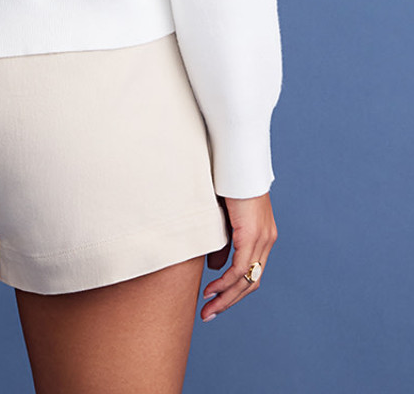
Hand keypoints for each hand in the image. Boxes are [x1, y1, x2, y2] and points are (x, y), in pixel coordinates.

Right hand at [201, 192, 276, 320]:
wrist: (237, 161)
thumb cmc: (227, 183)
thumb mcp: (224, 219)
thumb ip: (224, 244)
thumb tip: (217, 269)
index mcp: (262, 235)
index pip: (252, 272)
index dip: (235, 289)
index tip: (216, 300)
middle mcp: (267, 240)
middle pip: (252, 282)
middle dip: (230, 300)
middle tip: (210, 314)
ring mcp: (262, 238)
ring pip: (246, 279)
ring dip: (226, 297)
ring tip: (208, 309)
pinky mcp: (252, 234)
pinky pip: (240, 268)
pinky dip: (226, 283)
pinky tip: (212, 291)